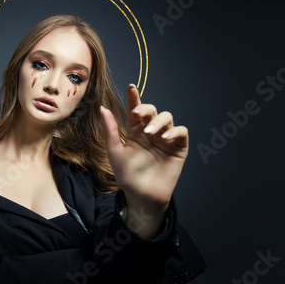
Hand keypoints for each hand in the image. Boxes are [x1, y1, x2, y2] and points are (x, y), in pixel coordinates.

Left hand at [100, 84, 188, 235]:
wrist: (142, 196)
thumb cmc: (127, 176)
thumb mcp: (115, 152)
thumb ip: (110, 131)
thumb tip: (103, 108)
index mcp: (135, 131)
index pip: (135, 110)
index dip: (134, 98)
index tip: (131, 87)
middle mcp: (150, 132)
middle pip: (152, 110)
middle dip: (146, 109)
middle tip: (138, 115)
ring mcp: (165, 139)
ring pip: (167, 118)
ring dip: (158, 121)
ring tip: (150, 133)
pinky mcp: (178, 147)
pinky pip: (181, 131)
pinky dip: (175, 131)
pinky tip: (164, 138)